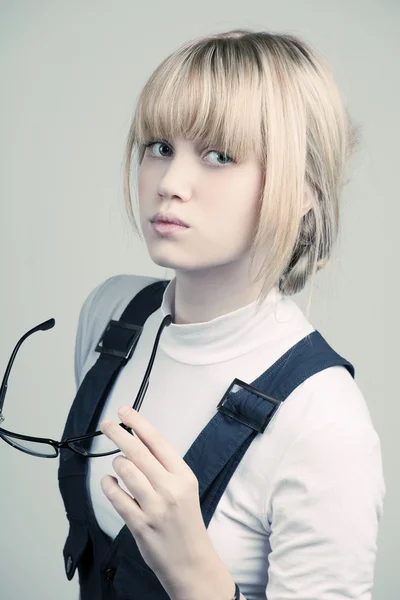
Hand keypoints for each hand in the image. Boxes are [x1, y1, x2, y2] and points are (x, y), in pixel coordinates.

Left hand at [99, 406, 218, 595]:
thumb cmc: (186, 522)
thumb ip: (165, 466)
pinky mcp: (140, 524)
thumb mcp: (186, 488)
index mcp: (183, 475)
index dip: (138, 422)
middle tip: (107, 424)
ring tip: (118, 465)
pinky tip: (109, 482)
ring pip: (125, 470)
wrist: (192, 561)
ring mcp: (155, 507)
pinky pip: (116, 496)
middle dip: (118, 433)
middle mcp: (170, 488)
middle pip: (138, 451)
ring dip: (116, 464)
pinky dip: (109, 485)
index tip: (125, 411)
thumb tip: (140, 440)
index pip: (157, 440)